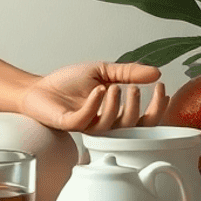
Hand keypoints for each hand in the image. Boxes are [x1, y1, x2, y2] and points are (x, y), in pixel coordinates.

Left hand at [18, 61, 169, 133]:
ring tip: (115, 87)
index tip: (161, 89)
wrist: (38, 87)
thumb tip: (156, 72)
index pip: (145, 120)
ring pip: (111, 125)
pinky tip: (99, 90)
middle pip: (132, 128)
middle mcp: (105, 124)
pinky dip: (95, 104)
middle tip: (136, 89)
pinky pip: (87, 119)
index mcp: (115, 114)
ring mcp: (88, 125)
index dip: (157, 108)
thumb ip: (128, 73)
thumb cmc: (67, 83)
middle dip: (138, 109)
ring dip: (116, 105)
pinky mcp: (70, 123)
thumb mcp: (102, 72)